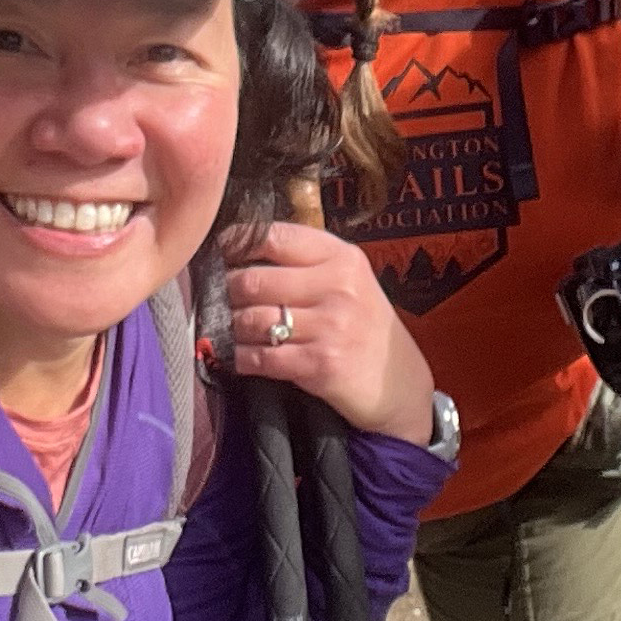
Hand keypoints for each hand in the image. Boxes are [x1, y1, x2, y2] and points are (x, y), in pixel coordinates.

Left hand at [219, 219, 432, 445]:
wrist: (399, 384)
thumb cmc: (364, 327)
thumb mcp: (350, 282)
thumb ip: (307, 263)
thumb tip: (242, 252)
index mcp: (342, 258)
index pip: (275, 236)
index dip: (238, 242)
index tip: (222, 251)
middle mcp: (338, 287)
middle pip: (253, 279)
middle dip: (228, 291)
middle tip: (223, 299)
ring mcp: (331, 326)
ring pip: (250, 319)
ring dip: (232, 327)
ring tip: (234, 329)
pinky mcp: (320, 364)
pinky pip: (259, 357)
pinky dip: (241, 358)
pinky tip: (241, 357)